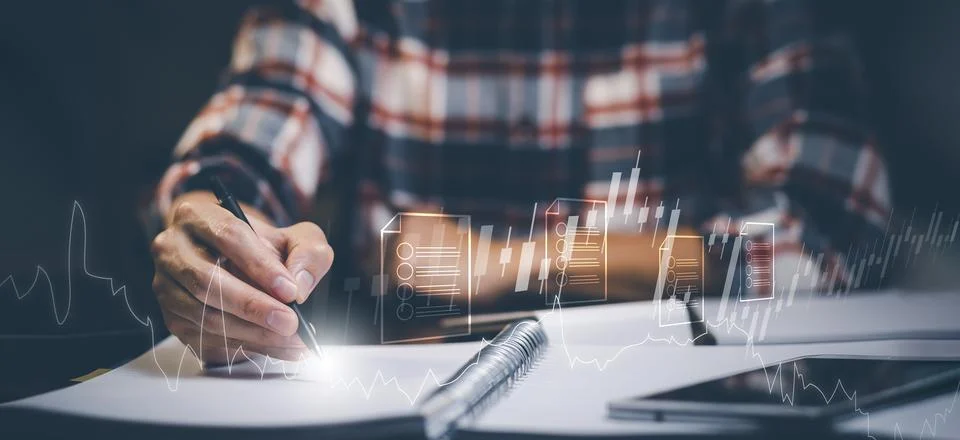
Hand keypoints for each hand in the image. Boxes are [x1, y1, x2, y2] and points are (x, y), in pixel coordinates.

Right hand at [150, 191, 333, 362]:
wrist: (241, 266)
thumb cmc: (266, 249)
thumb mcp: (297, 239)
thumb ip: (308, 253)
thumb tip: (299, 284)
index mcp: (198, 216)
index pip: (228, 236)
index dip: (260, 265)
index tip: (290, 290)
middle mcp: (173, 249)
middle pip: (208, 281)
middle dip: (254, 306)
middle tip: (290, 323)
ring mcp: (167, 286)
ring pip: (205, 316)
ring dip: (252, 333)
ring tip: (290, 341)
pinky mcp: (173, 318)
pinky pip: (205, 339)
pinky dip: (244, 348)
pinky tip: (275, 348)